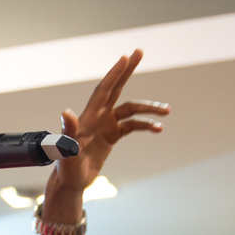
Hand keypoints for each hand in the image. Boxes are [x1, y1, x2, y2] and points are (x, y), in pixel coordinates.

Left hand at [52, 49, 168, 194]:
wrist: (71, 182)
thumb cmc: (67, 168)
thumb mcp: (67, 151)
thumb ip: (68, 132)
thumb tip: (67, 112)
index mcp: (89, 117)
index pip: (104, 89)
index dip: (114, 74)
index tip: (125, 57)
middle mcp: (98, 116)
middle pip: (117, 88)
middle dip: (128, 70)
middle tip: (140, 51)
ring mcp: (106, 125)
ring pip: (131, 109)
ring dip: (148, 109)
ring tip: (167, 110)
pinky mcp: (112, 135)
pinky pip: (132, 125)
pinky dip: (145, 125)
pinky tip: (158, 128)